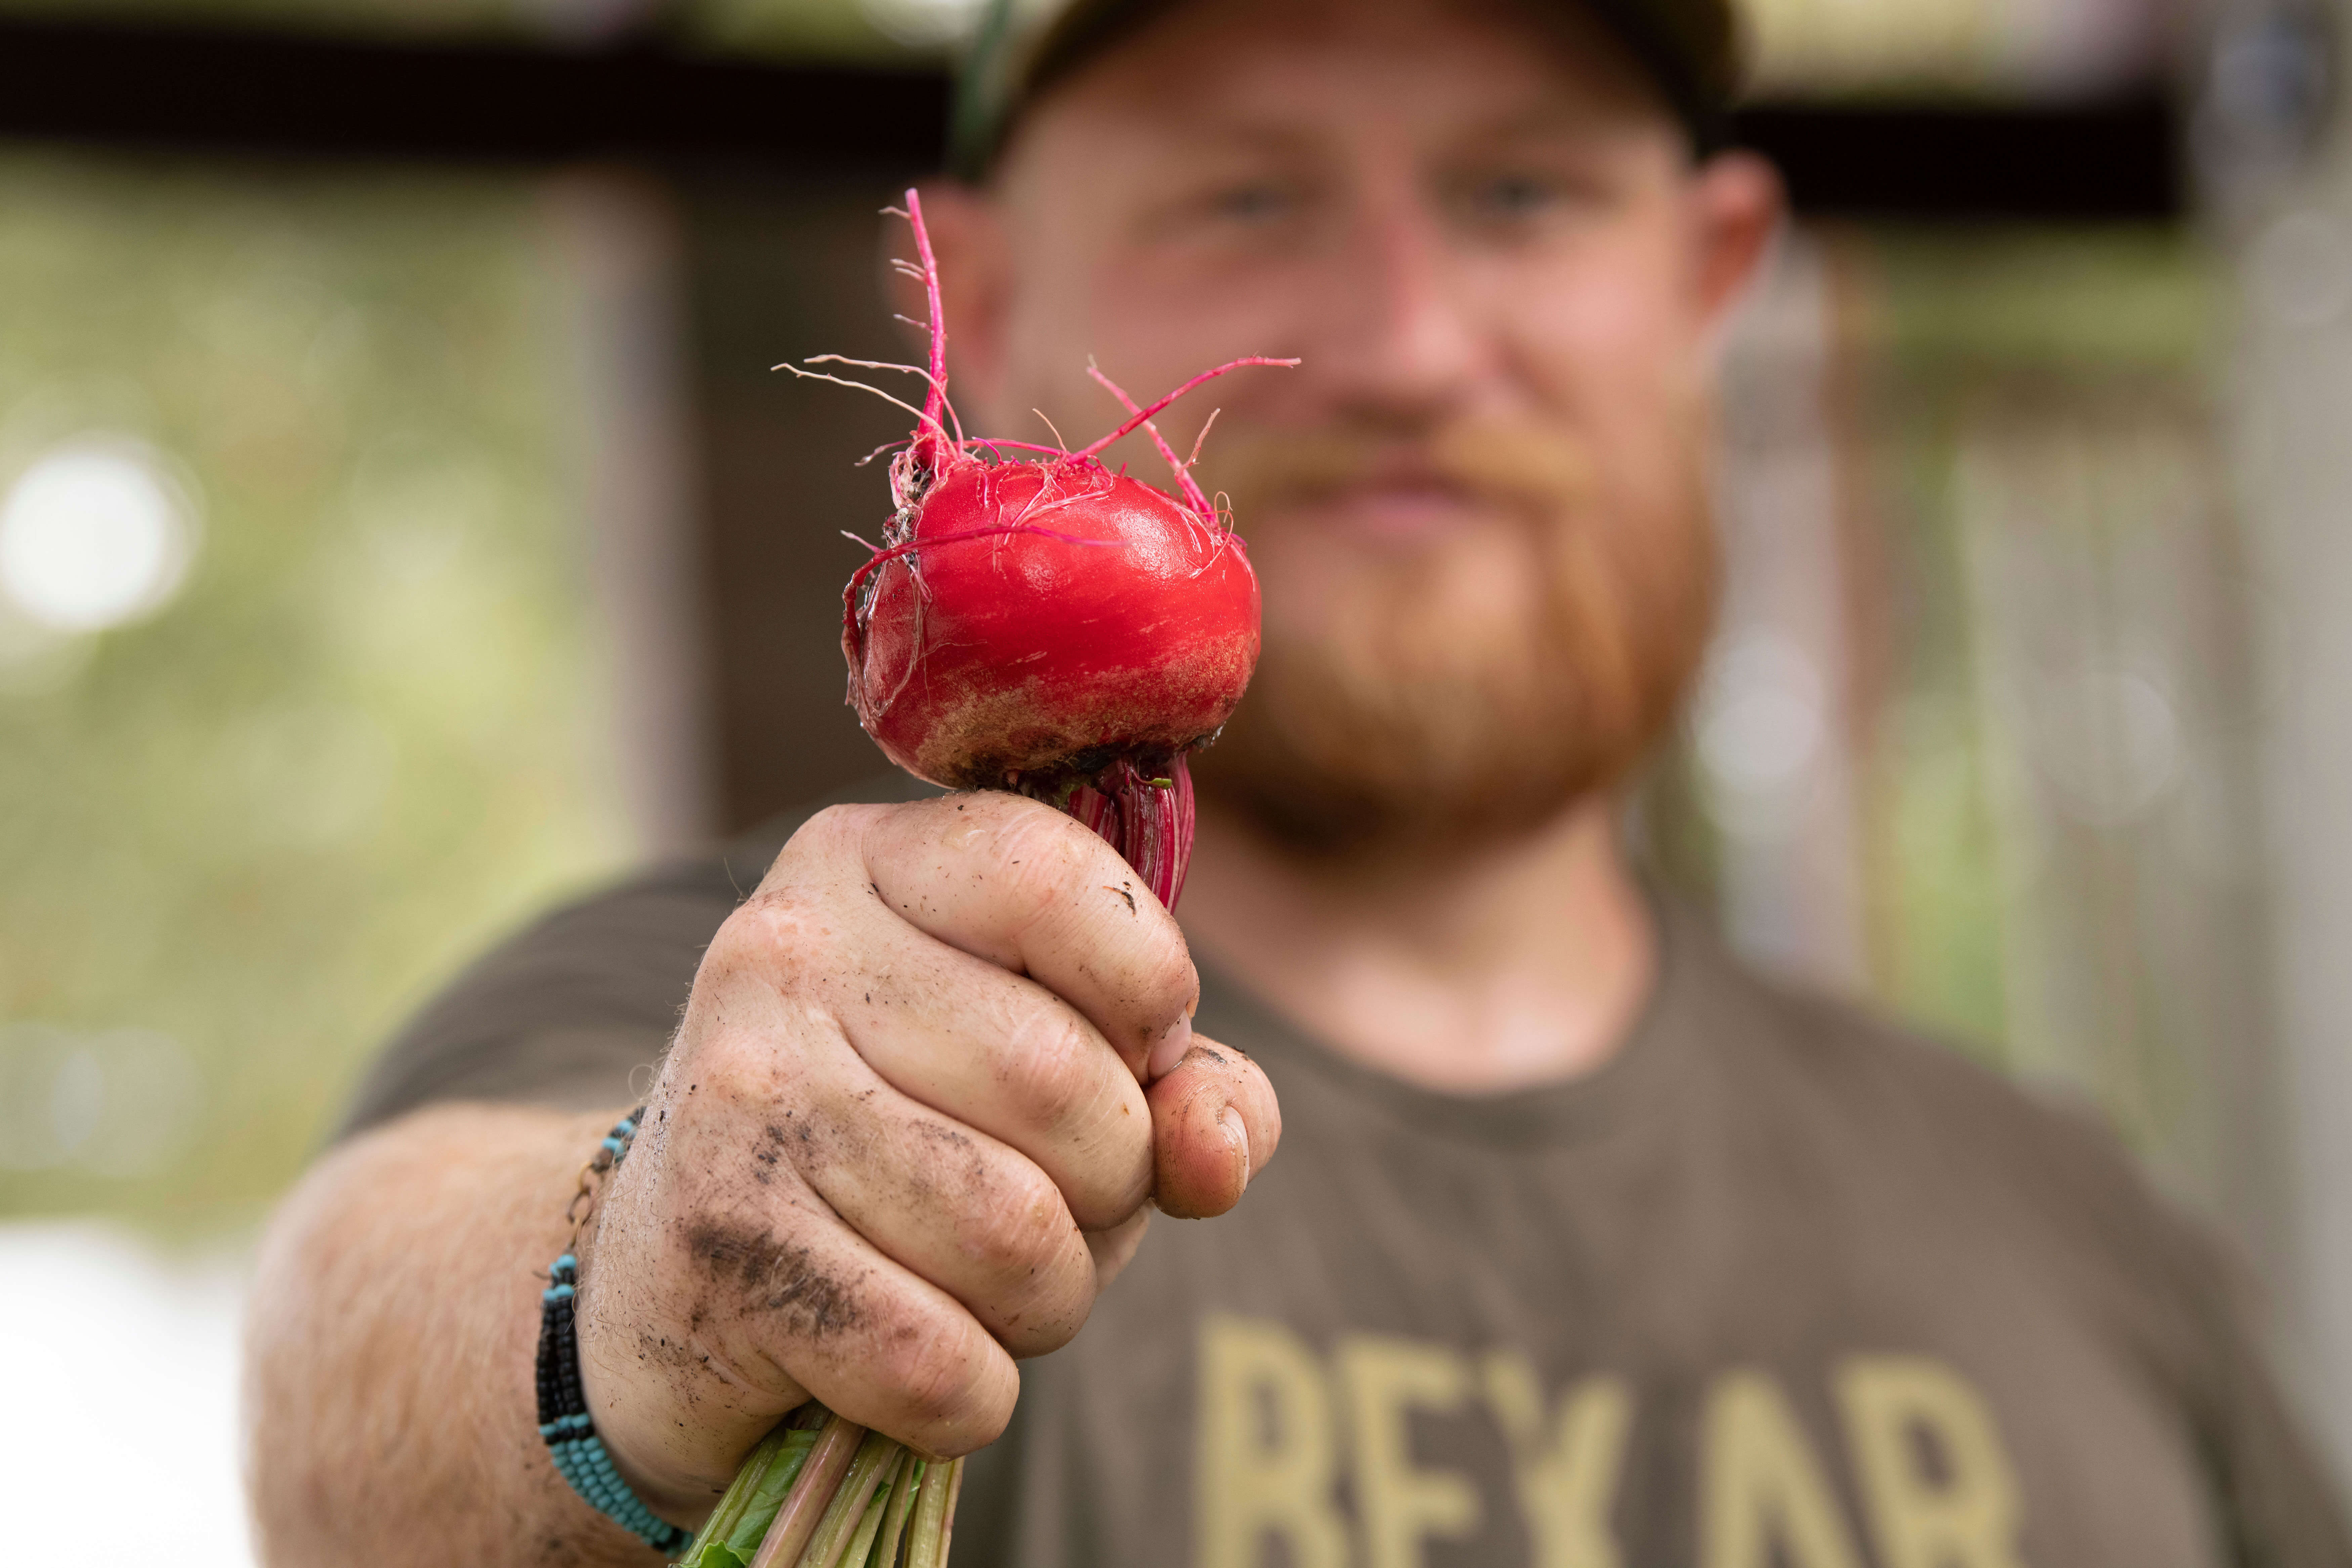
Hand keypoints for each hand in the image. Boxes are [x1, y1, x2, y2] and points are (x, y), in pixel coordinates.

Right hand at [572, 791, 1280, 1518]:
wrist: (660, 1290)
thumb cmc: (905, 1154)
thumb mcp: (1057, 1075)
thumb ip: (1185, 1087)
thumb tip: (1218, 1149)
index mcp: (866, 861)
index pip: (1060, 878)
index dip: (1145, 995)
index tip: (1120, 1055)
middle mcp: (785, 947)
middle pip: (1065, 1081)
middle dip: (1109, 1187)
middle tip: (1046, 1209)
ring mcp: (740, 1093)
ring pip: (1016, 1230)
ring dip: (1049, 1299)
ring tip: (988, 1288)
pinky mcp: (719, 1244)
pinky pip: (938, 1358)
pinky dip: (971, 1395)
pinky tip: (922, 1361)